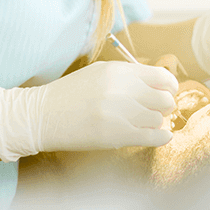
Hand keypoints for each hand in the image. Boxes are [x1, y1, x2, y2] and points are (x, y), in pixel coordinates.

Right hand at [0, 61, 178, 161]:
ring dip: (155, 122)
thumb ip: (130, 76)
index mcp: (119, 71)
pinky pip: (152, 136)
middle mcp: (122, 89)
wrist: (40, 116)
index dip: (169, 86)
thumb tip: (160, 84)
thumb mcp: (100, 73)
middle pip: (164, 99)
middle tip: (157, 110)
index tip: (168, 93)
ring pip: (158, 119)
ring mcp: (119, 113)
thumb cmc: (71, 94)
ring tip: (145, 123)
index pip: (161, 77)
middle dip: (164, 106)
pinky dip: (161, 137)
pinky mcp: (115, 135)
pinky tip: (160, 136)